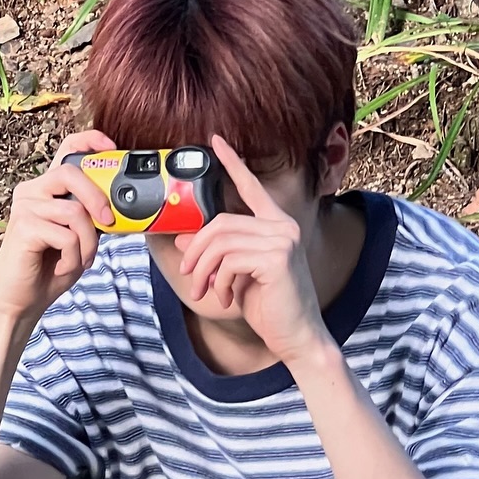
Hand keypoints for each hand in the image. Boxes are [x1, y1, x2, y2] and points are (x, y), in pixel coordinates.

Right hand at [0, 129, 117, 326]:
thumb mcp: (81, 237)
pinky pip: (66, 235)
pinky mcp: (24, 227)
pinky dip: (74, 256)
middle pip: (71, 173)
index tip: (111, 147)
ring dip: (87, 242)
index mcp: (47, 189)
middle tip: (108, 221)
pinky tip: (62, 266)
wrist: (22, 301)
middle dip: (97, 197)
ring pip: (74, 211)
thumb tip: (122, 205)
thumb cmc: (50, 268)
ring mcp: (25, 208)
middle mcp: (32, 191)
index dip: (90, 141)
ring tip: (80, 259)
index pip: (66, 149)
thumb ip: (93, 216)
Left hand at [173, 136, 330, 364]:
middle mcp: (282, 226)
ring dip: (203, 270)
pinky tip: (225, 298)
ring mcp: (282, 239)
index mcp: (276, 225)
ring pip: (220, 242)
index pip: (251, 187)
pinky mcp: (277, 257)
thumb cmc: (269, 307)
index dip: (232, 163)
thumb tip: (183, 239)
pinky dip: (218, 281)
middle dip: (196, 251)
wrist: (295, 337)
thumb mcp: (235, 276)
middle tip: (188, 275)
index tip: (215, 141)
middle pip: (220, 222)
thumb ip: (215, 254)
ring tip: (203, 292)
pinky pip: (229, 260)